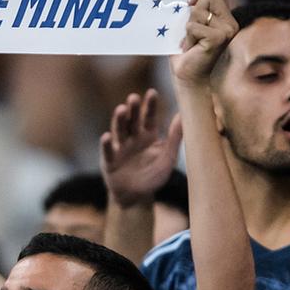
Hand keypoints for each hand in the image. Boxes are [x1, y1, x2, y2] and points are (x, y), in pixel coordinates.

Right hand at [100, 89, 182, 206]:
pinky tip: (106, 137)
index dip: (150, 106)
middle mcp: (132, 139)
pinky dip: (106, 145)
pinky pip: (107, 152)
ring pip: (119, 131)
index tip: (152, 92)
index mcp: (147, 136)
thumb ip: (174, 138)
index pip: (148, 117)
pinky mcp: (109, 161)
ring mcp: (119, 149)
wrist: (137, 196)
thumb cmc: (154, 176)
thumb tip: (183, 116)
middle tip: (133, 97)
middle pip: (132, 121)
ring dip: (119, 120)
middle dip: (132, 109)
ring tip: (120, 110)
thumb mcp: (168, 158)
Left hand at [171, 0, 237, 84]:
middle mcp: (231, 22)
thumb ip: (194, 8)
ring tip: (191, 41)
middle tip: (191, 31)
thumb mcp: (189, 23)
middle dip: (193, 11)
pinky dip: (187, 36)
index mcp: (226, 17)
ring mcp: (227, 30)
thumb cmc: (186, 50)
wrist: (187, 75)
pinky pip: (193, 26)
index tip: (188, 1)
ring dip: (188, 27)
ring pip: (198, 11)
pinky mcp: (219, 38)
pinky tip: (191, 47)